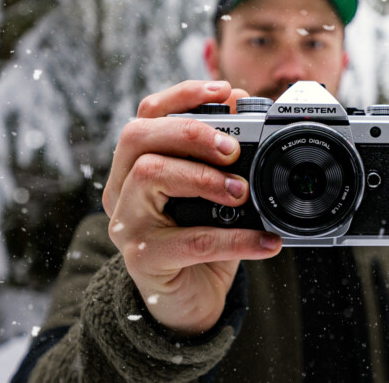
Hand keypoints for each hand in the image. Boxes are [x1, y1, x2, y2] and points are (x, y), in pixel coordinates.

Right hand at [102, 80, 281, 335]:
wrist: (189, 298)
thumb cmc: (201, 236)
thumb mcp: (214, 191)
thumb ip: (223, 154)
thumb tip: (244, 105)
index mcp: (137, 163)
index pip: (148, 113)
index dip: (183, 95)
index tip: (224, 90)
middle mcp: (122, 188)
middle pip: (138, 136)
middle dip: (190, 131)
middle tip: (232, 149)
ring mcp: (127, 222)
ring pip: (148, 174)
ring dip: (202, 176)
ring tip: (242, 191)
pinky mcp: (144, 258)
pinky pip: (190, 240)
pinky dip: (235, 239)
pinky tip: (266, 241)